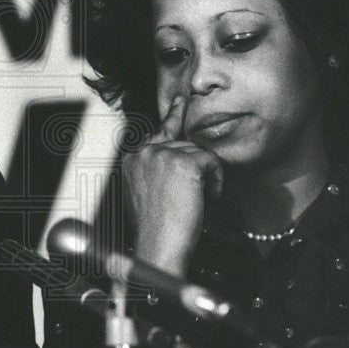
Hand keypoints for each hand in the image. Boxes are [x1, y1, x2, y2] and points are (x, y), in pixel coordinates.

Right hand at [122, 95, 223, 274]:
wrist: (158, 247)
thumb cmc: (155, 228)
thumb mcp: (147, 193)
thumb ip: (155, 171)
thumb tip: (178, 160)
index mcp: (133, 159)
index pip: (158, 132)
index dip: (173, 116)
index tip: (180, 100)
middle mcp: (144, 152)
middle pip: (184, 145)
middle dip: (196, 168)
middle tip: (196, 193)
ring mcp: (162, 154)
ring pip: (200, 153)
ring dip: (205, 178)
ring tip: (197, 201)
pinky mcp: (184, 162)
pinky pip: (212, 162)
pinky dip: (216, 182)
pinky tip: (206, 198)